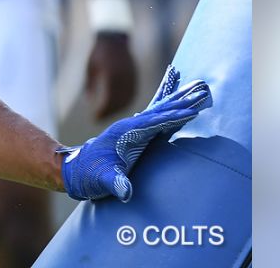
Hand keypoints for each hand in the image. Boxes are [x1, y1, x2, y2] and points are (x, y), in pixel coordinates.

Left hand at [60, 65, 211, 201]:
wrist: (76, 170)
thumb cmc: (89, 175)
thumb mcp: (102, 181)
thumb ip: (114, 184)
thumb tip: (124, 191)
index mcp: (125, 133)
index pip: (154, 122)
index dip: (173, 117)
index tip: (192, 111)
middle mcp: (130, 126)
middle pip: (160, 110)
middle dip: (181, 102)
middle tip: (203, 91)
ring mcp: (132, 128)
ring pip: (159, 110)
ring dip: (177, 100)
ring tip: (196, 87)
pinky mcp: (135, 133)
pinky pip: (155, 116)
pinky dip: (168, 107)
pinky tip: (176, 101)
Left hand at [84, 32, 137, 119]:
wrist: (116, 39)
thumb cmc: (99, 52)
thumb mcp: (90, 67)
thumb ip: (90, 85)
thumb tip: (89, 102)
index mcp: (112, 75)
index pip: (109, 98)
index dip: (102, 110)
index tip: (93, 117)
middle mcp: (124, 78)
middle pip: (119, 102)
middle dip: (108, 112)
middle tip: (98, 118)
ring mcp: (132, 78)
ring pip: (127, 100)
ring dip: (117, 109)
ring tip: (106, 114)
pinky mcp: (136, 77)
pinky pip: (132, 94)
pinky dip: (125, 103)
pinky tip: (117, 107)